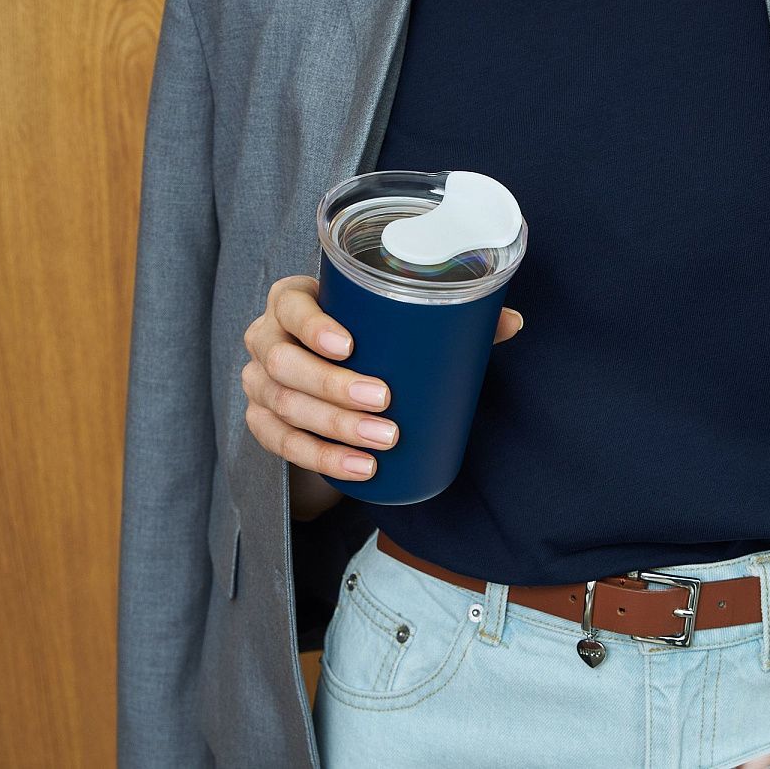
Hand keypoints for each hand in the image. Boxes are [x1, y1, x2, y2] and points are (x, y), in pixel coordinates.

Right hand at [242, 275, 523, 519]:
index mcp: (293, 300)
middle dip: (334, 387)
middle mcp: (266, 338)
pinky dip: (321, 458)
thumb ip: (448, 316)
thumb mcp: (393, 321)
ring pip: (283, 406)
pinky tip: (359, 469)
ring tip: (382, 442)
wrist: (327, 370)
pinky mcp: (261, 420)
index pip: (290, 304)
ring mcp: (258, 382)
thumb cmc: (363, 336)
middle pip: (284, 362)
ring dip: (333, 429)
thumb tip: (511, 322)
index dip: (313, 325)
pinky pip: (279, 443)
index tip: (350, 345)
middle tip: (384, 402)